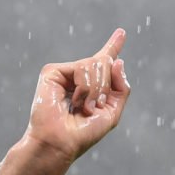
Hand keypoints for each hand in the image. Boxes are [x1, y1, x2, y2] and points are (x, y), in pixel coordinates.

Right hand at [24, 28, 129, 162]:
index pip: (104, 62)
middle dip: (105, 87)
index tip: (122, 32)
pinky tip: (73, 102)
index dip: (113, 46)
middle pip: (105, 62)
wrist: (62, 142)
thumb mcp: (112, 113)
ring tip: (82, 107)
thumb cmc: (83, 133)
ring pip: (95, 63)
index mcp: (92, 86)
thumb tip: (119, 61)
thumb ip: (121, 88)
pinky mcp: (52, 71)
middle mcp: (77, 76)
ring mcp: (65, 73)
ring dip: (95, 90)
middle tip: (92, 108)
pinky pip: (82, 68)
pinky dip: (84, 88)